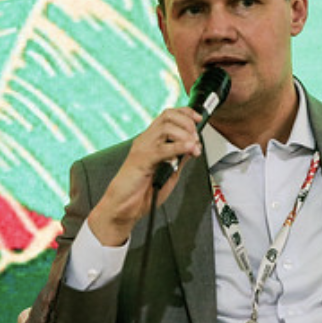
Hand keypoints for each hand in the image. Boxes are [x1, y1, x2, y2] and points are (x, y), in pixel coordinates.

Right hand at [88, 107, 202, 245]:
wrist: (123, 208)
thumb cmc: (141, 193)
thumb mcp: (169, 172)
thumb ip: (180, 158)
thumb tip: (194, 146)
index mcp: (151, 140)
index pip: (168, 115)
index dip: (186, 113)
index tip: (198, 120)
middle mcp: (146, 140)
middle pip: (168, 116)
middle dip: (188, 124)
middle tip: (196, 138)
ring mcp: (142, 148)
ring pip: (166, 128)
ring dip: (185, 135)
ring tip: (193, 147)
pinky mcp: (141, 160)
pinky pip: (163, 149)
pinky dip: (179, 147)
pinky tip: (188, 150)